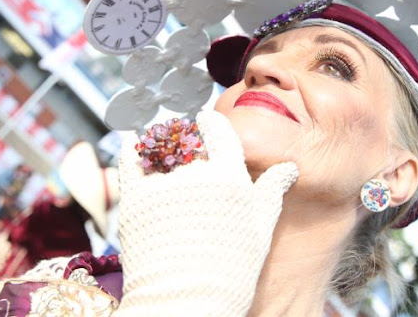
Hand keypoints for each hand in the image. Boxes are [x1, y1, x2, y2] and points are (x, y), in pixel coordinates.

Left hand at [114, 110, 297, 315]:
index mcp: (229, 178)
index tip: (206, 118)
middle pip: (188, 140)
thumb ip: (270, 193)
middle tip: (185, 143)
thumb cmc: (231, 270)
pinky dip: (129, 146)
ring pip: (160, 148)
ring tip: (160, 146)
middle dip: (186, 138)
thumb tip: (288, 168)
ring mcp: (163, 186)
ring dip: (160, 142)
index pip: (220, 132)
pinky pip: (129, 161)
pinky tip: (131, 137)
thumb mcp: (259, 230)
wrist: (188, 303)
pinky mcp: (135, 201)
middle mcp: (196, 175)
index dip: (212, 122)